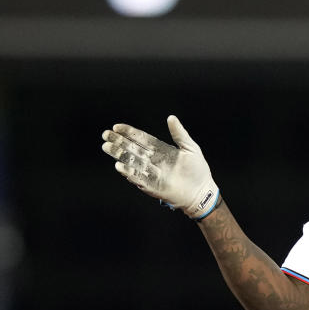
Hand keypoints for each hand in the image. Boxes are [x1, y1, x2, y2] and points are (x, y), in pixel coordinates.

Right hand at [101, 115, 219, 218]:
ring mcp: (151, 173)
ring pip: (131, 162)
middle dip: (119, 142)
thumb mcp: (190, 148)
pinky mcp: (152, 186)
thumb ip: (179, 134)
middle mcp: (153, 161)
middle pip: (132, 149)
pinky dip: (129, 173)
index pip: (141, 139)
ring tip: (107, 147)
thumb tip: (171, 117)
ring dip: (119, 155)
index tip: (116, 127)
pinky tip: (119, 167)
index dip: (129, 132)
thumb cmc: (198, 170)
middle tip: (106, 135)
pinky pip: (138, 178)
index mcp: (160, 150)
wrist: (202, 191)